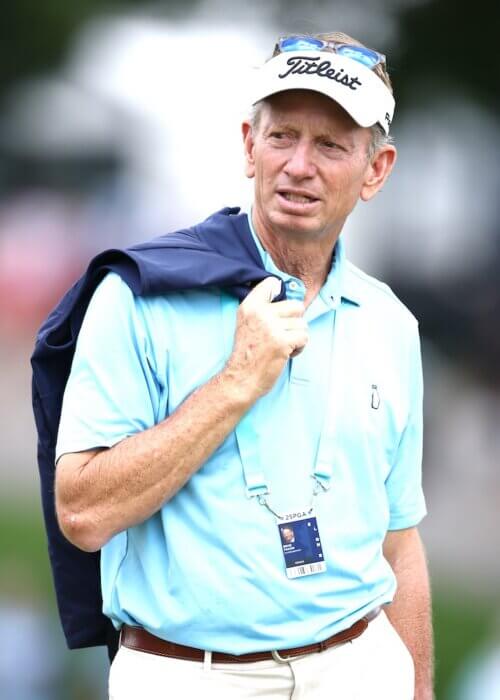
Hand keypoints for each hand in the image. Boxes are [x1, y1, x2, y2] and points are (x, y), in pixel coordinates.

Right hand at [223, 277, 307, 399]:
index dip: (281, 296)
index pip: (271, 283)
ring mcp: (271, 327)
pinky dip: (299, 348)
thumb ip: (261, 307)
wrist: (241, 378)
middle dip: (294, 322)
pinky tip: (286, 354)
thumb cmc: (247, 353)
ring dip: (296, 337)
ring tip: (282, 346)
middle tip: (282, 334)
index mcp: (249, 306)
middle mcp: (260, 313)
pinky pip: (304, 337)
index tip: (277, 311)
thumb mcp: (246, 322)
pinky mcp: (282, 341)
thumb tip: (284, 290)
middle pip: (296, 306)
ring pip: (302, 324)